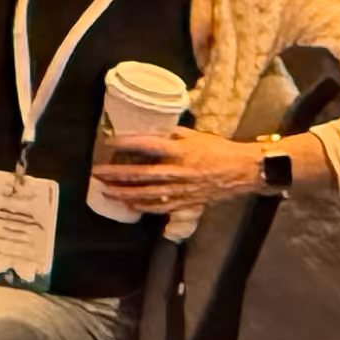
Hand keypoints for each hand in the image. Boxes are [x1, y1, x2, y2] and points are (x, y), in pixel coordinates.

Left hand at [89, 124, 271, 214]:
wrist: (242, 171)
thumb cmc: (218, 150)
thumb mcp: (194, 136)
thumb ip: (171, 135)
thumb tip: (148, 132)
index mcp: (180, 151)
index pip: (147, 146)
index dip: (126, 144)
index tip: (108, 144)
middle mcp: (178, 171)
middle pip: (141, 174)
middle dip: (116, 175)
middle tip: (96, 173)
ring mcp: (181, 189)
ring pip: (146, 193)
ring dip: (123, 193)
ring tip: (105, 191)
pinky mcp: (186, 202)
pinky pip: (160, 207)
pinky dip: (142, 206)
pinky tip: (128, 205)